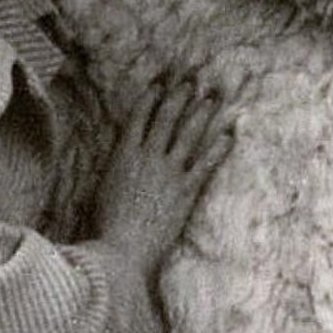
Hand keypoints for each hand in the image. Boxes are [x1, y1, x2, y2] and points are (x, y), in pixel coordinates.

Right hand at [97, 75, 233, 265]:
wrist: (121, 252)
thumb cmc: (106, 227)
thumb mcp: (104, 189)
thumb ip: (117, 167)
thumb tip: (124, 153)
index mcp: (123, 156)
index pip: (139, 116)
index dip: (151, 97)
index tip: (161, 83)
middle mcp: (148, 157)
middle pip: (167, 118)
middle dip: (180, 96)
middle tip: (193, 81)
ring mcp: (169, 172)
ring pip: (189, 134)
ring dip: (202, 114)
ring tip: (212, 98)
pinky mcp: (186, 190)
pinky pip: (206, 163)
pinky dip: (218, 148)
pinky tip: (229, 135)